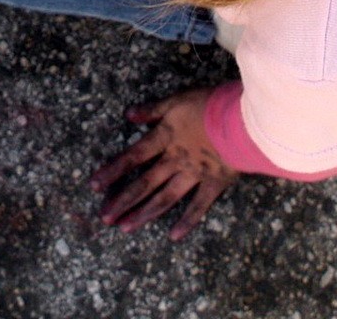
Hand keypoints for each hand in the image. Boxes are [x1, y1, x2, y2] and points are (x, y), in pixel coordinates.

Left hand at [88, 87, 237, 239]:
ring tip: (126, 228)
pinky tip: (173, 236)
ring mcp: (194, 174)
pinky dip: (187, 221)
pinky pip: (198, 206)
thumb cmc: (210, 104)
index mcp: (165, 138)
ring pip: (165, 198)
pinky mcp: (214, 183)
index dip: (113, 170)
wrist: (242, 119)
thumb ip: (153, 110)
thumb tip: (128, 115)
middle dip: (123, 200)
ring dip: (145, 213)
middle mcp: (175, 160)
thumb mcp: (177, 100)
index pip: (133, 156)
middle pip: (144, 183)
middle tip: (104, 217)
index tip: (94, 186)